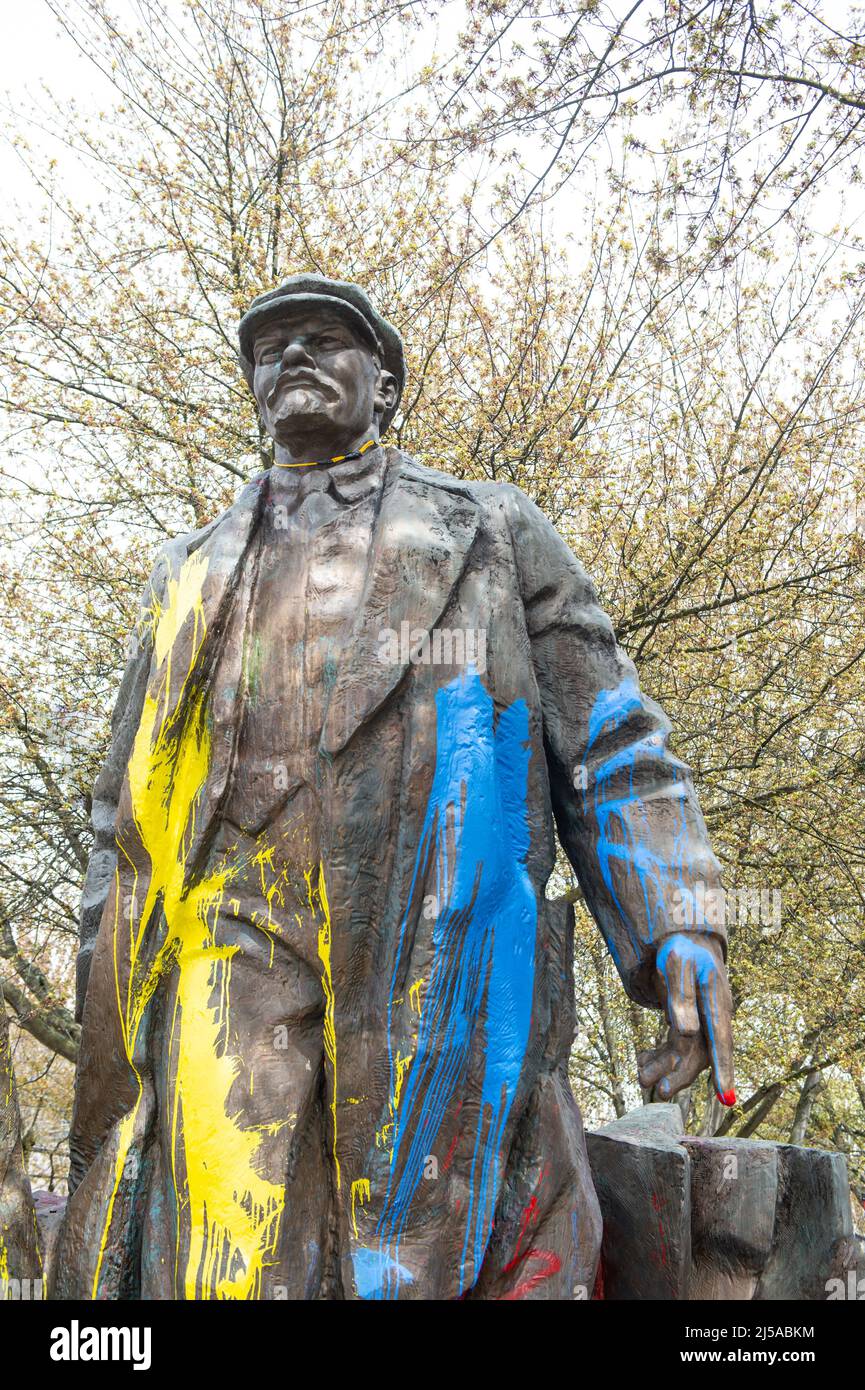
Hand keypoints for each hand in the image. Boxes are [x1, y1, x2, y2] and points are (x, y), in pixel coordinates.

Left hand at [637, 932, 734, 1106]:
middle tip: (661, 1091)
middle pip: (701, 1053)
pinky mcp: (687, 1023)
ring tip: (641, 1077)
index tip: (727, 1098)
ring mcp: (701, 1022)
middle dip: (682, 1075)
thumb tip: (687, 1032)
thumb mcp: (678, 965)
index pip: (722, 1040)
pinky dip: (659, 1056)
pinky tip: (642, 1060)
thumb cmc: (682, 949)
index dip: (724, 1069)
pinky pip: (675, 1047)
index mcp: (716, 1002)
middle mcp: (712, 1017)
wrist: (684, 941)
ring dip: (665, 1068)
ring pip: (686, 1054)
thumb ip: (682, 997)